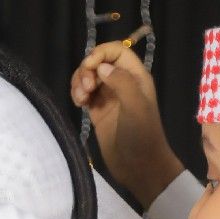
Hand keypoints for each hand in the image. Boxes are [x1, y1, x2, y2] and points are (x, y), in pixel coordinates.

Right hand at [70, 41, 183, 208]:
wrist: (139, 167)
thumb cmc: (142, 136)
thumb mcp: (135, 106)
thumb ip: (121, 82)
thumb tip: (100, 67)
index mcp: (136, 76)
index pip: (116, 51)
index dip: (100, 53)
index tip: (90, 68)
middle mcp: (122, 82)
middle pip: (98, 62)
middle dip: (86, 70)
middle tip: (85, 90)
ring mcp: (108, 97)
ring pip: (88, 77)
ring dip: (79, 82)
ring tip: (80, 99)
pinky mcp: (98, 111)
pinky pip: (84, 93)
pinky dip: (77, 93)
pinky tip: (78, 103)